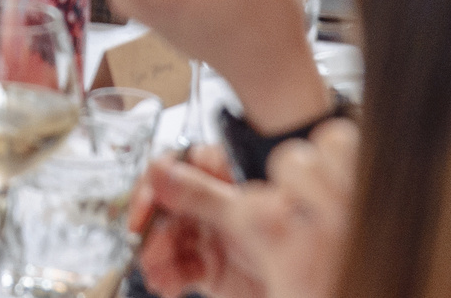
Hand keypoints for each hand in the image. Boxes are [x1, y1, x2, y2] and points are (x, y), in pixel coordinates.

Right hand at [141, 125, 358, 297]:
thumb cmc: (294, 240)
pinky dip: (167, 275)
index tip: (144, 203)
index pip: (180, 166)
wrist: (309, 285)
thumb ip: (199, 192)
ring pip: (168, 237)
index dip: (157, 182)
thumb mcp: (241, 214)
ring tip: (155, 270)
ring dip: (156, 253)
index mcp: (225, 178)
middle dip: (153, 224)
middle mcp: (214, 204)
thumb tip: (160, 170)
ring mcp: (210, 236)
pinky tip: (165, 283)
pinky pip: (178, 267)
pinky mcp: (209, 270)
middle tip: (141, 239)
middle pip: (167, 204)